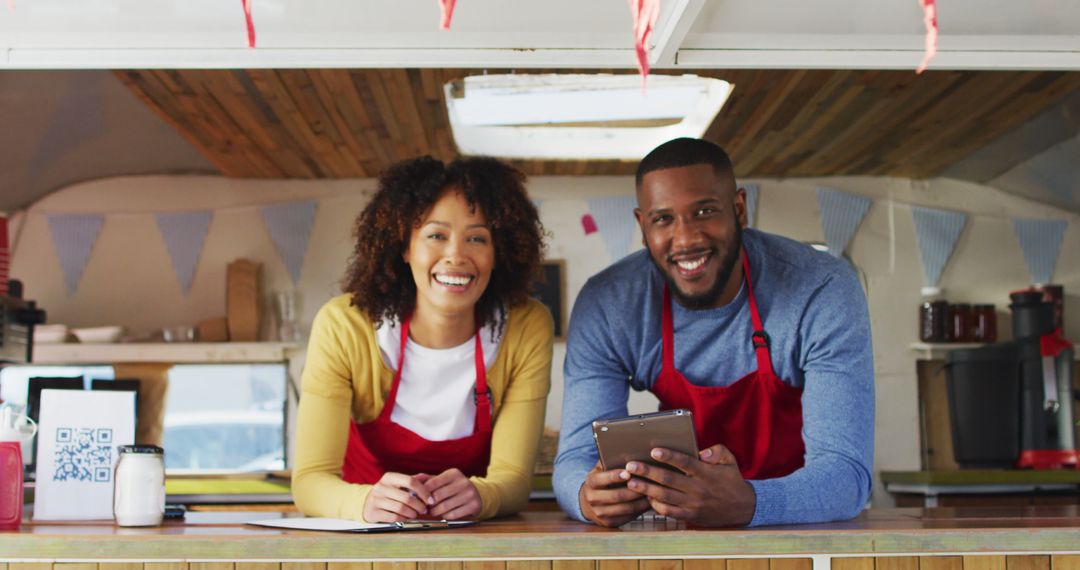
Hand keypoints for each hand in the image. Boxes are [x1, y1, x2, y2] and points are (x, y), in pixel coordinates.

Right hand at [361, 472, 432, 522]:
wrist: (366, 504)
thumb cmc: (388, 493)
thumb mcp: (397, 484)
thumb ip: (412, 480)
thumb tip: (428, 477)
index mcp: (389, 477)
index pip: (410, 481)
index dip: (423, 491)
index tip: (431, 499)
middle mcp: (381, 487)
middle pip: (407, 497)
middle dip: (419, 505)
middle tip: (424, 509)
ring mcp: (376, 500)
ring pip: (401, 508)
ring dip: (412, 513)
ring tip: (415, 514)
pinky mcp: (373, 512)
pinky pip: (393, 517)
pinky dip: (403, 519)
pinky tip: (406, 518)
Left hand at [423, 468, 481, 519]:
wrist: (477, 494)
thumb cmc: (454, 487)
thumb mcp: (443, 480)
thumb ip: (428, 479)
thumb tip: (413, 478)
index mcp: (454, 473)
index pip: (433, 482)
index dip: (423, 492)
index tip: (420, 497)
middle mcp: (463, 482)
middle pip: (437, 496)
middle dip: (428, 504)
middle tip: (425, 506)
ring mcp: (469, 494)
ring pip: (444, 507)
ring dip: (435, 512)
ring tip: (432, 511)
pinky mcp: (473, 505)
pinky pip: (452, 515)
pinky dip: (445, 516)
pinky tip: (444, 514)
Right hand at [578, 461, 650, 527]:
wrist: (589, 502)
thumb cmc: (602, 480)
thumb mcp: (601, 469)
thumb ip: (610, 461)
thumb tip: (626, 449)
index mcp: (590, 483)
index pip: (601, 479)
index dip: (614, 476)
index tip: (628, 472)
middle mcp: (592, 499)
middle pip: (617, 495)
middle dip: (634, 489)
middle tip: (649, 482)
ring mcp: (600, 513)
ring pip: (626, 508)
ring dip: (641, 500)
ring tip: (654, 491)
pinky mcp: (610, 523)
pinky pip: (629, 516)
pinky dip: (641, 509)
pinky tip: (650, 501)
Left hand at [625, 444, 755, 526]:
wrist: (743, 508)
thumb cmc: (731, 480)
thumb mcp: (729, 460)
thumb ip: (716, 451)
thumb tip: (701, 452)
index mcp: (705, 472)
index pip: (684, 462)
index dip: (669, 456)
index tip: (654, 451)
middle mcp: (697, 488)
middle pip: (668, 479)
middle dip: (647, 472)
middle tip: (630, 466)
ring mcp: (693, 503)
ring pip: (665, 496)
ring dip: (646, 489)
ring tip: (630, 482)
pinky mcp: (690, 515)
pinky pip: (670, 511)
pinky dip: (656, 505)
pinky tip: (646, 497)